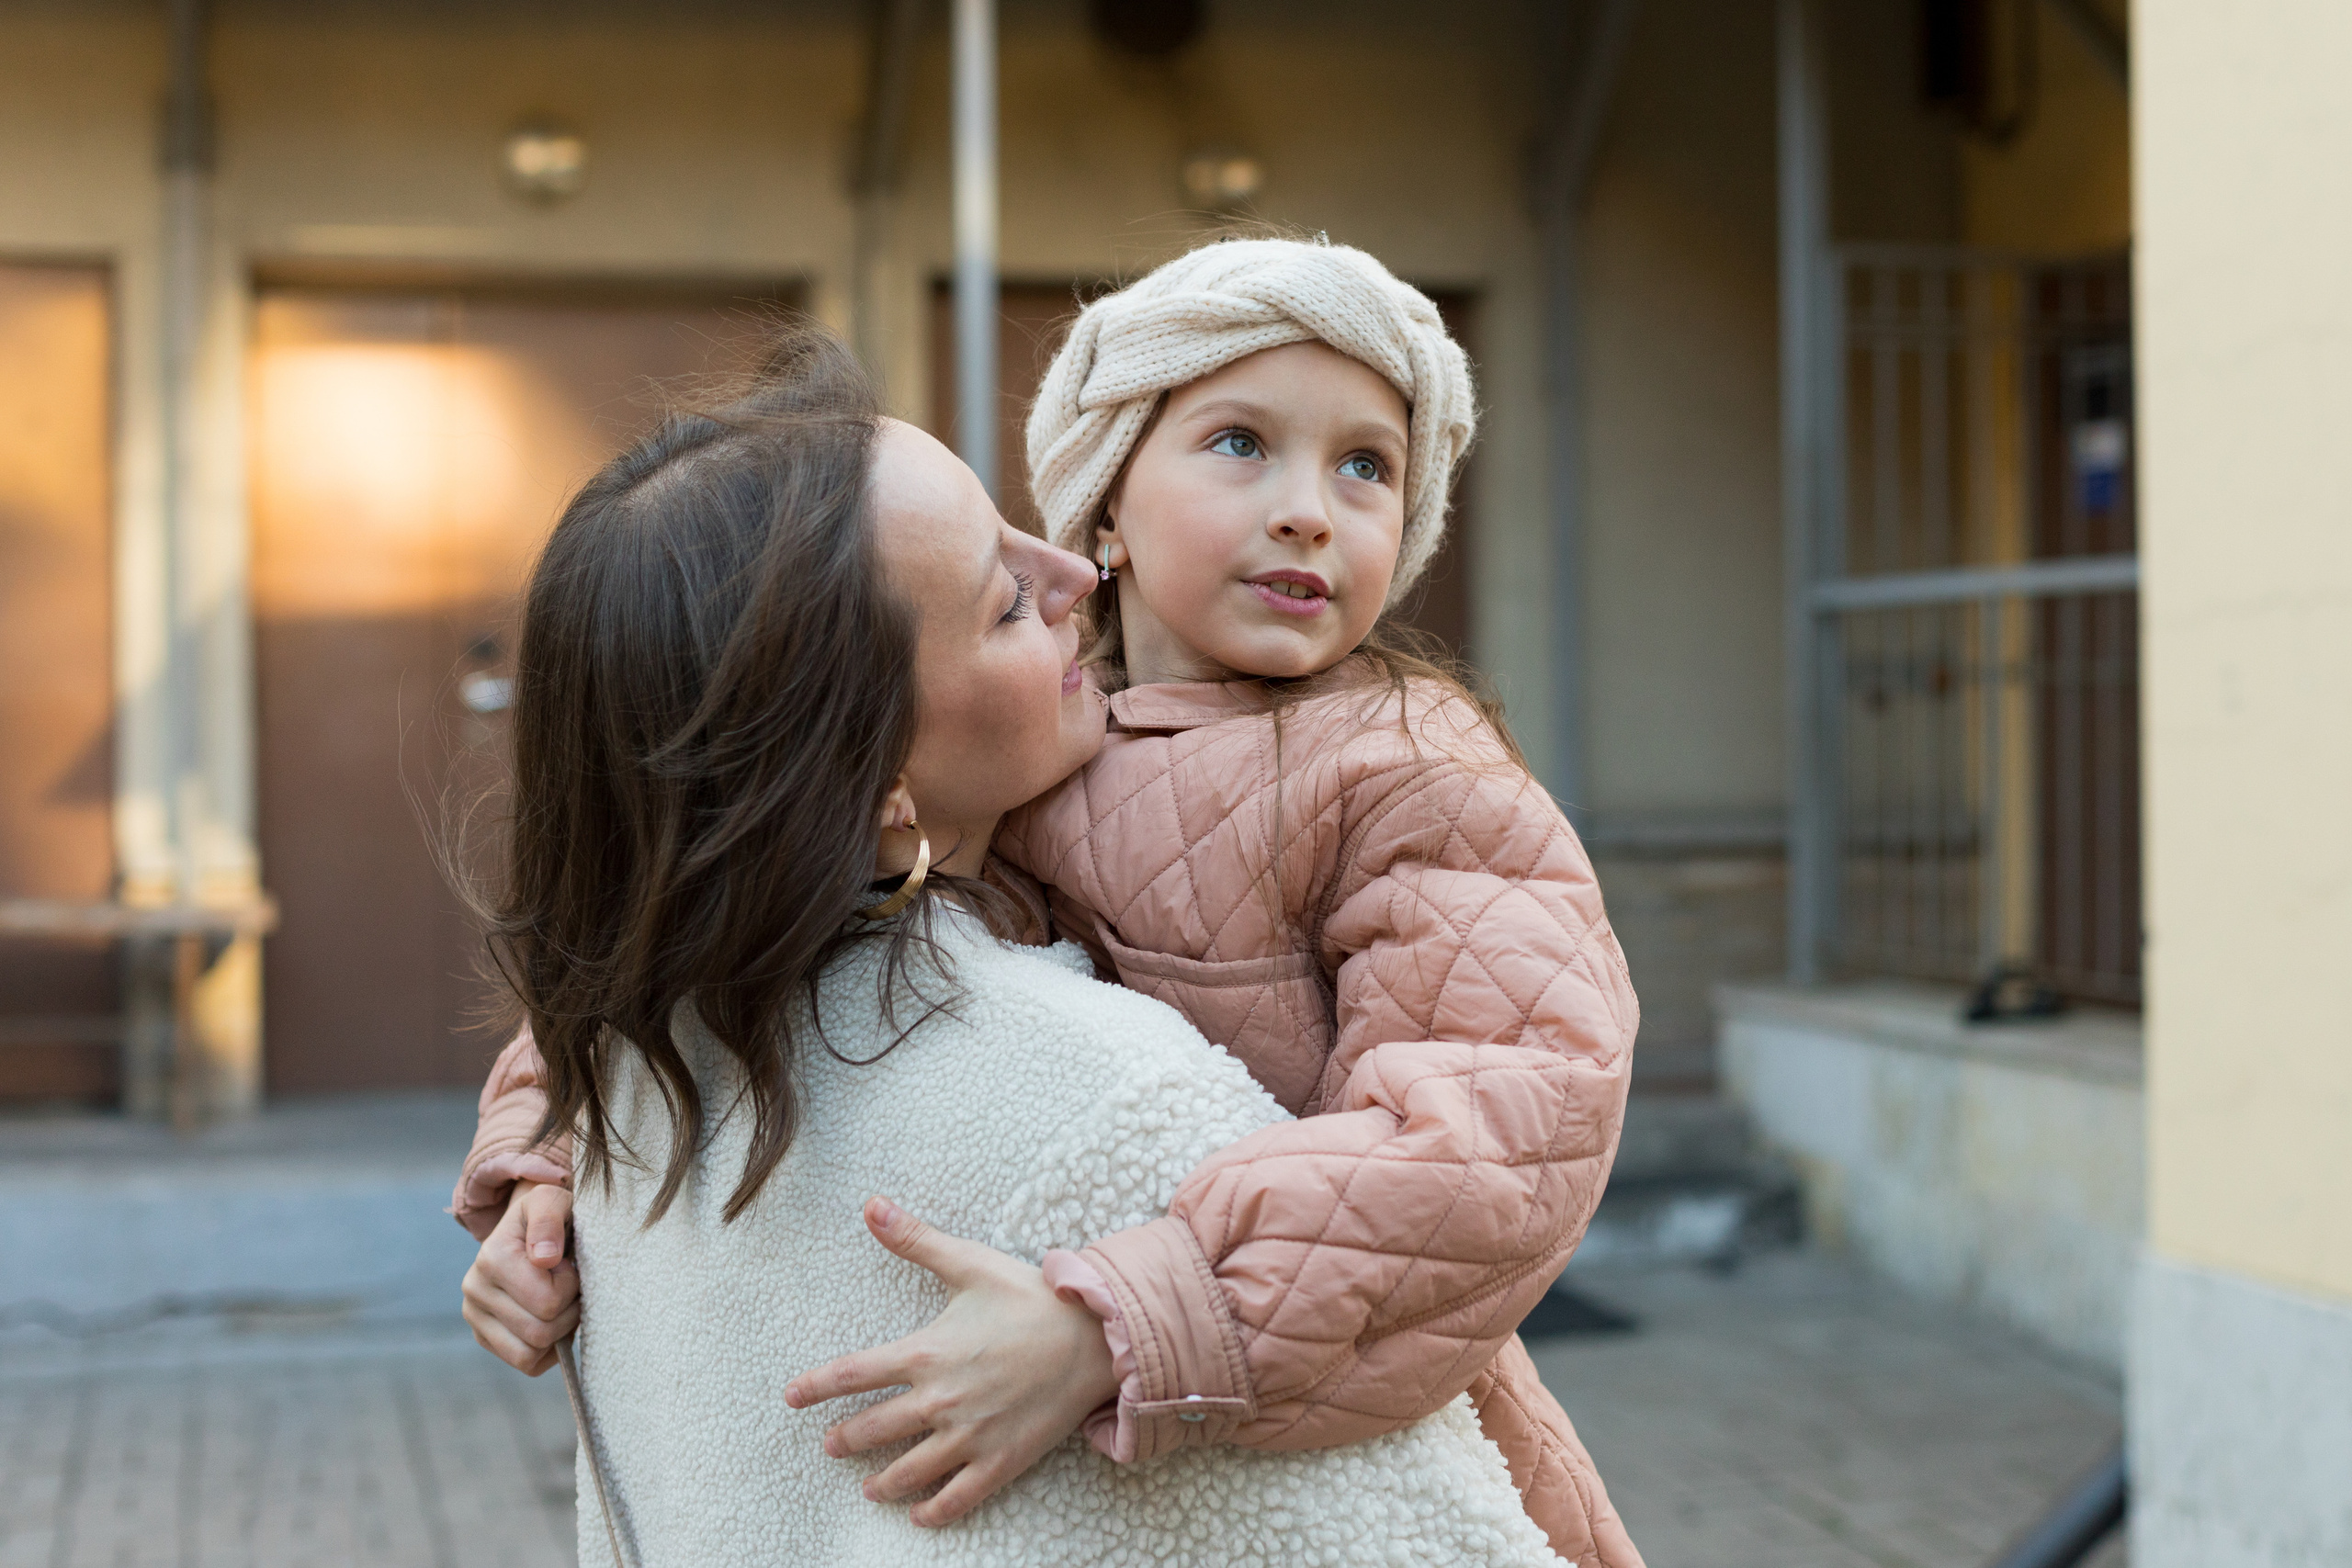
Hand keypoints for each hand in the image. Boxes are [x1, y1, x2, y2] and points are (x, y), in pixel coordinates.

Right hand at [461, 1179, 578, 1374]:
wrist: (530, 1226)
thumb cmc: (550, 1214)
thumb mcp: (553, 1200)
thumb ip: (549, 1219)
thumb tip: (544, 1258)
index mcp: (492, 1257)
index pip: (547, 1302)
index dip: (572, 1288)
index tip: (571, 1266)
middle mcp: (474, 1289)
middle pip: (540, 1333)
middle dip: (568, 1312)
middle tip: (572, 1288)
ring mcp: (474, 1316)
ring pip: (529, 1355)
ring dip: (558, 1334)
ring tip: (561, 1303)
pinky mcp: (483, 1336)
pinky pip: (524, 1363)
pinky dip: (546, 1349)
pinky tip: (552, 1320)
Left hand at [785, 1198, 1119, 1526]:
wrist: (1094, 1338)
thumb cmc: (1031, 1298)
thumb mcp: (969, 1263)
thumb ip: (915, 1239)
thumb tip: (871, 1204)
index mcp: (925, 1353)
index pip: (852, 1374)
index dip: (816, 1387)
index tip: (791, 1397)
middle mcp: (939, 1400)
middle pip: (873, 1429)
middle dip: (845, 1439)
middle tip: (832, 1445)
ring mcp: (969, 1435)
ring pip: (909, 1472)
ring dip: (882, 1482)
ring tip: (869, 1487)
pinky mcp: (1000, 1459)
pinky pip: (958, 1497)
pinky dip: (934, 1511)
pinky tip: (920, 1516)